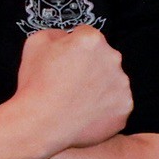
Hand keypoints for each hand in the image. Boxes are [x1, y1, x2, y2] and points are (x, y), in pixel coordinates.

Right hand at [12, 26, 132, 153]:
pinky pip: (115, 106)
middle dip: (89, 67)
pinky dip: (103, 110)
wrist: (40, 124)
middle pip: (103, 58)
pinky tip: (84, 115)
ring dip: (98, 88)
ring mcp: (121, 86)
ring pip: (111, 82)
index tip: (63, 62)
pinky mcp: (124, 109)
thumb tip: (66, 37)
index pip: (86, 36)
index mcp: (91, 40)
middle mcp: (113, 59)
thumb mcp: (34, 44)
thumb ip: (55, 34)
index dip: (71, 48)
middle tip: (68, 84)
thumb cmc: (35, 85)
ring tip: (75, 102)